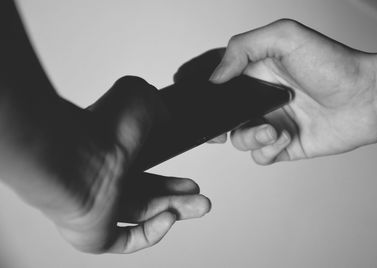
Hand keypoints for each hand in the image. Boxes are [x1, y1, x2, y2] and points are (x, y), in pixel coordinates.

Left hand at [1, 76, 210, 253]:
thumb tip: (166, 116)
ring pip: (143, 216)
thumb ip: (156, 105)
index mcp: (111, 155)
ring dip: (175, 212)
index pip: (145, 171)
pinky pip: (127, 240)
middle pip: (149, 196)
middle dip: (179, 197)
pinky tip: (169, 218)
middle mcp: (104, 182)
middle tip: (200, 196)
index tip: (189, 175)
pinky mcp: (93, 235)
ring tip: (201, 206)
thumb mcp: (139, 97)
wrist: (73, 157)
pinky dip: (153, 232)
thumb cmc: (100, 128)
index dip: (170, 177)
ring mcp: (98, 209)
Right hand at [209, 19, 376, 164]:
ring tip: (271, 128)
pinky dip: (268, 150)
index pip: (220, 86)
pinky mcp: (283, 144)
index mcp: (256, 74)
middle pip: (224, 118)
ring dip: (250, 137)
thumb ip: (243, 48)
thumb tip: (217, 76)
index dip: (209, 97)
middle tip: (222, 129)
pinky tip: (285, 136)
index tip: (206, 104)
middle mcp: (261, 99)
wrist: (366, 98)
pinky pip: (261, 156)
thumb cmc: (333, 64)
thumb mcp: (285, 37)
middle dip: (219, 127)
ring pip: (240, 139)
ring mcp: (271, 122)